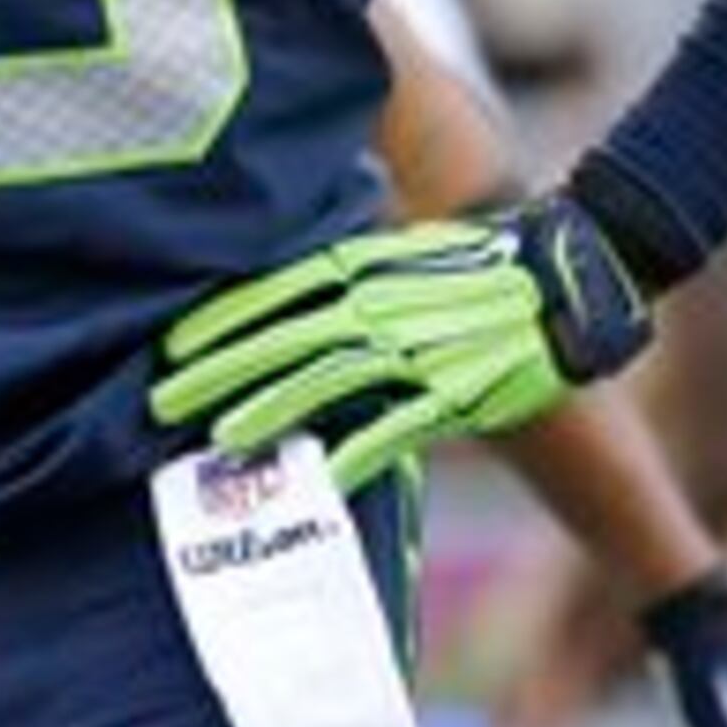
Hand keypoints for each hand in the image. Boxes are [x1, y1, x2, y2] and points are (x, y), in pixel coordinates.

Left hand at [148, 197, 651, 489]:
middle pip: (282, 339)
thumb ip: (343, 270)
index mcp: (364, 268)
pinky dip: (356, 451)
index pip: (274, 292)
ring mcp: (415, 351)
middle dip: (218, 371)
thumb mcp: (397, 250)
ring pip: (326, 382)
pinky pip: (395, 427)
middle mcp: (380, 307)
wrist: (563, 280)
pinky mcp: (453, 393)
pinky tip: (317, 475)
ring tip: (218, 436)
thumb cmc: (471, 265)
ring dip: (268, 409)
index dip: (220, 320)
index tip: (172, 343)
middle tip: (163, 397)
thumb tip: (286, 288)